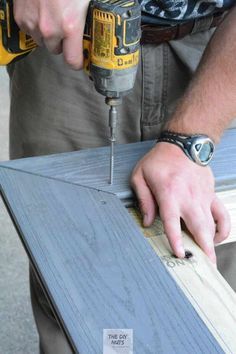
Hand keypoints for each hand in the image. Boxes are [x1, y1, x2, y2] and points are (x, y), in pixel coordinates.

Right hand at [13, 0, 89, 68]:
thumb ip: (92, 13)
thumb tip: (106, 18)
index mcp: (70, 26)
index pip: (73, 61)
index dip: (78, 62)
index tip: (81, 59)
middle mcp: (50, 29)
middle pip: (56, 51)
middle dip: (63, 43)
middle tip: (67, 30)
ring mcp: (33, 24)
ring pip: (42, 42)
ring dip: (48, 35)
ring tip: (53, 19)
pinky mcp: (21, 17)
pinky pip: (30, 31)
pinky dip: (35, 26)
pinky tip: (41, 13)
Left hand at [131, 142, 230, 262]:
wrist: (184, 143)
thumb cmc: (160, 159)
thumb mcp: (141, 175)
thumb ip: (143, 199)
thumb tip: (146, 221)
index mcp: (169, 194)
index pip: (172, 223)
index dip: (176, 240)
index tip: (180, 255)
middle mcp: (188, 198)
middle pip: (199, 228)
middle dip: (203, 249)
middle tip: (204, 267)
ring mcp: (203, 197)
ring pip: (211, 224)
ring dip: (212, 244)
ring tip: (211, 260)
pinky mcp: (211, 194)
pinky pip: (222, 214)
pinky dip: (223, 228)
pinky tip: (218, 238)